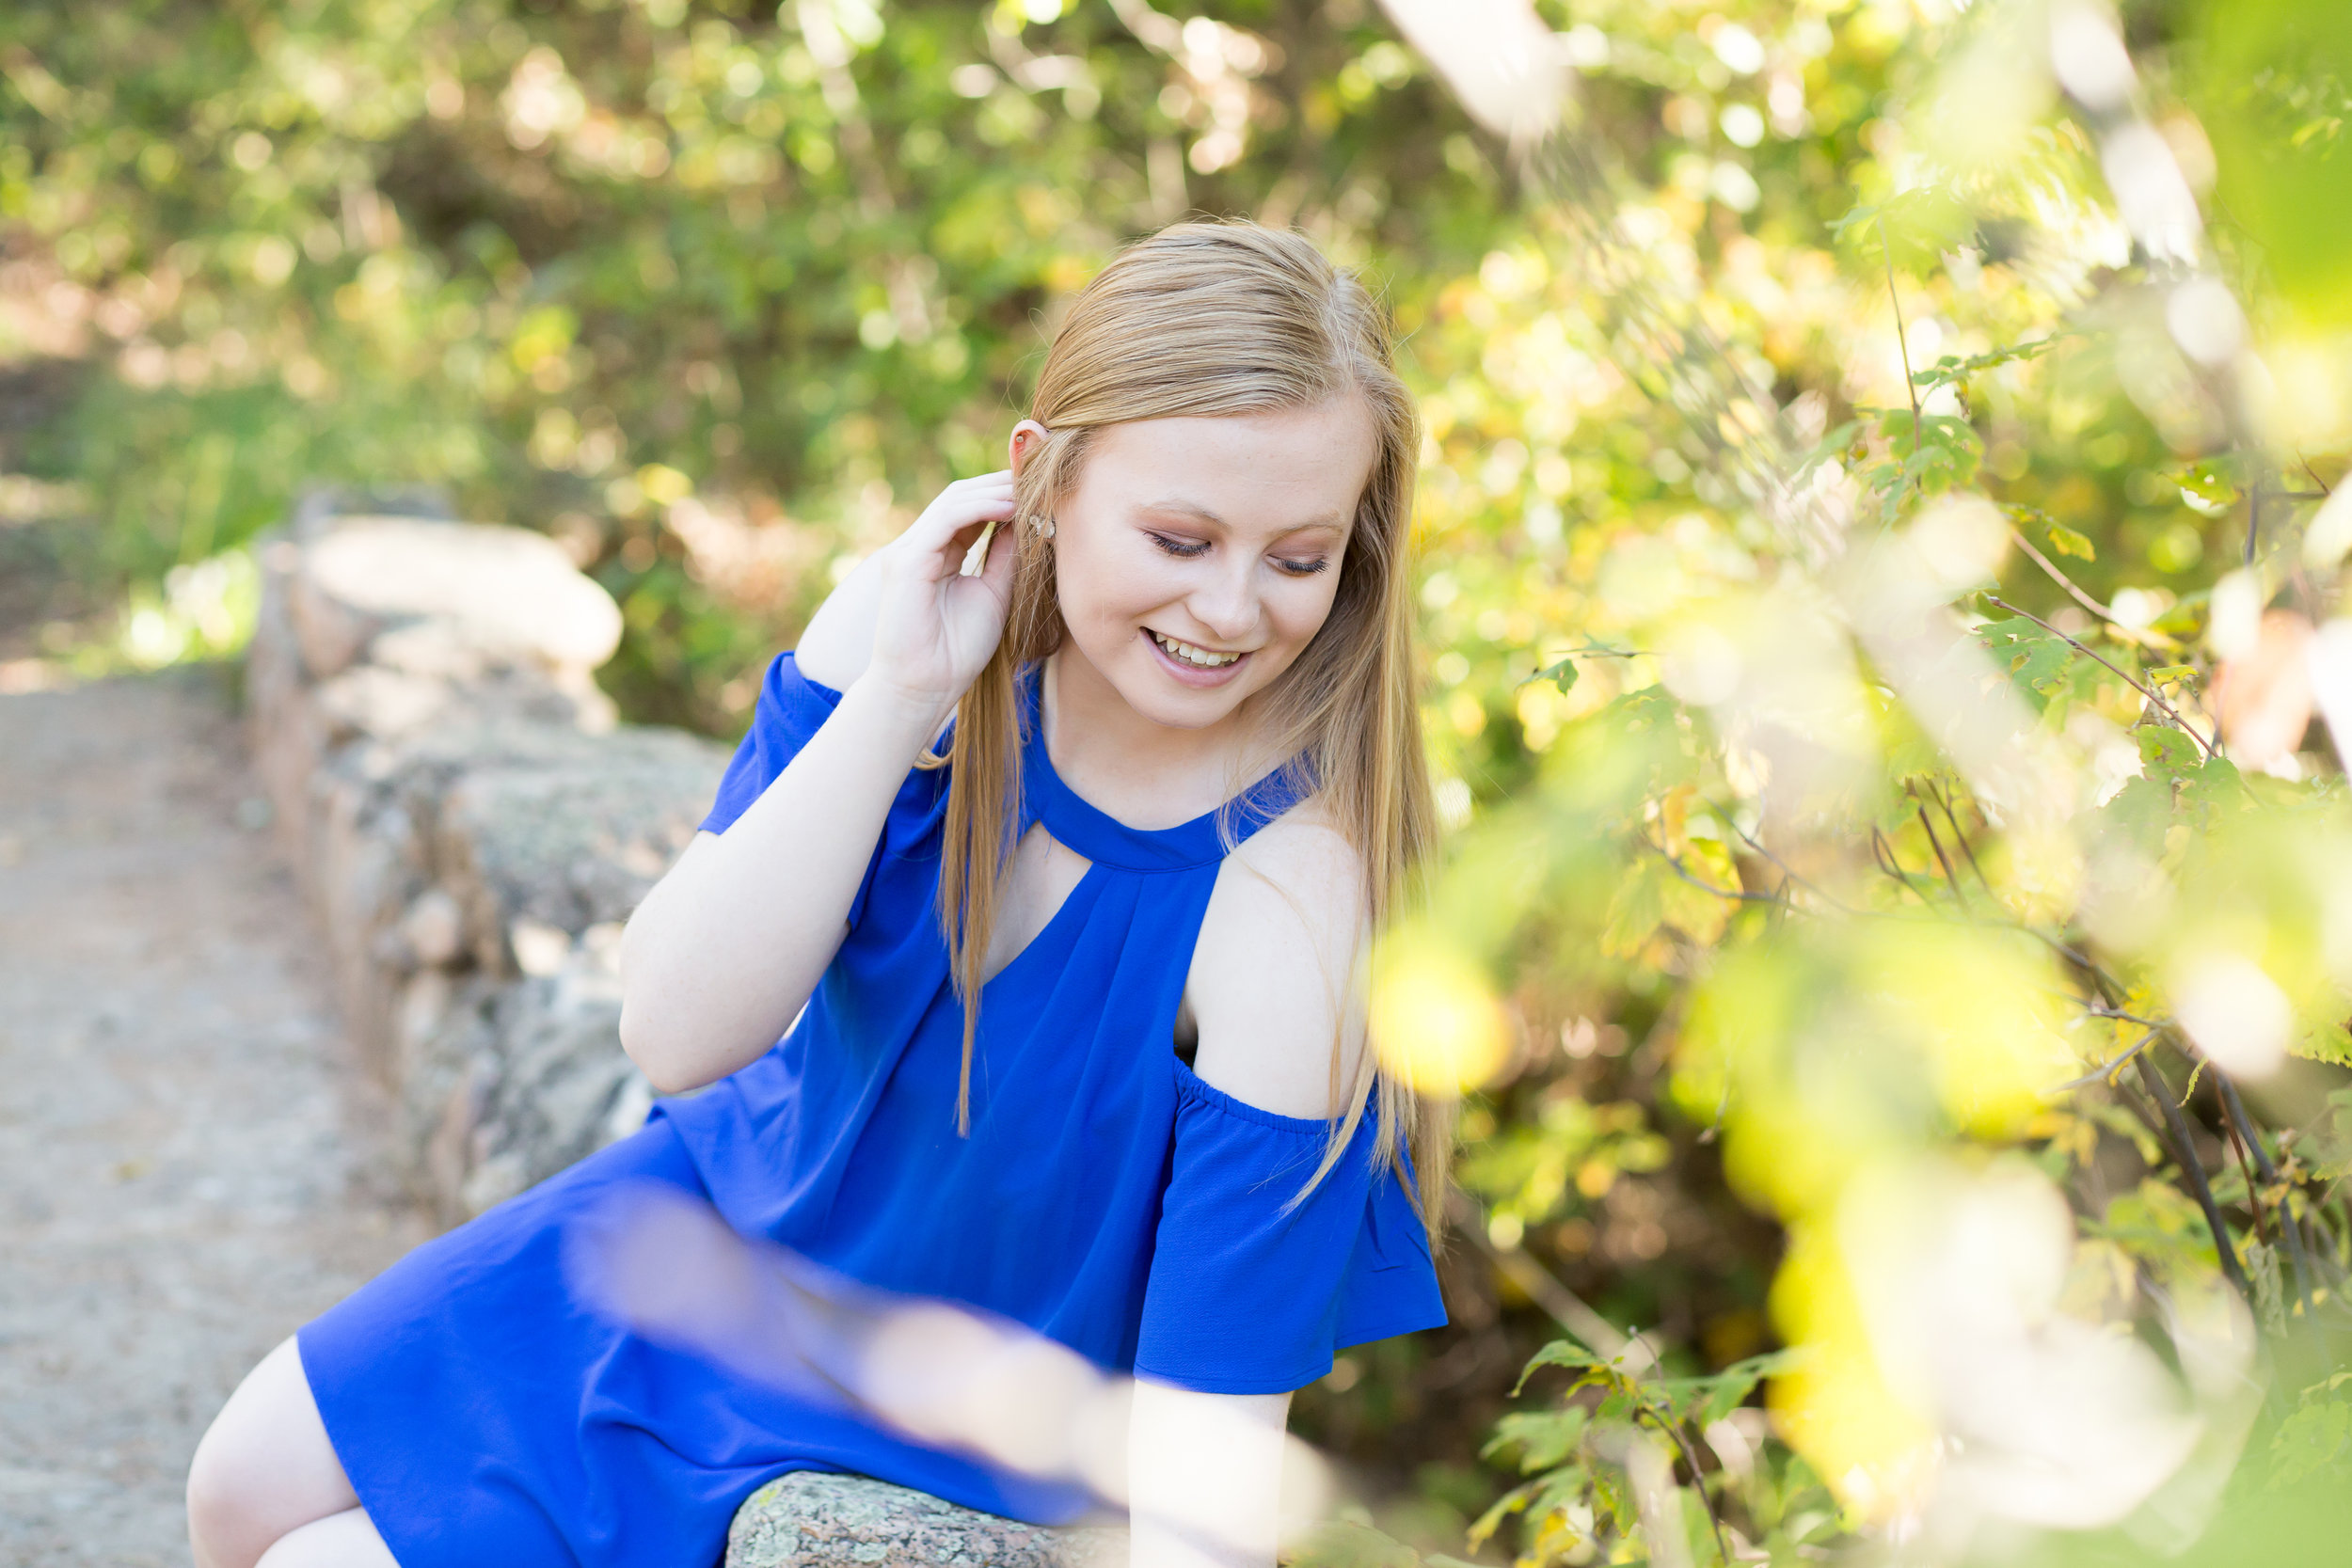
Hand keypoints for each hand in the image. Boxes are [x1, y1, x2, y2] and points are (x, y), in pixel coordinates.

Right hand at [863, 471, 1019, 715]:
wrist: (923, 688)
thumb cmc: (957, 651)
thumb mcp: (994, 593)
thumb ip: (1005, 557)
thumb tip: (1026, 521)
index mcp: (936, 555)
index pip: (969, 509)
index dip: (1003, 495)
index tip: (1040, 489)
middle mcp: (919, 547)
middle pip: (960, 496)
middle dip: (1001, 484)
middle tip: (1039, 476)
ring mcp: (908, 551)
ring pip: (953, 501)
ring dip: (995, 492)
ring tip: (1030, 489)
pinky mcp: (906, 561)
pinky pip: (946, 520)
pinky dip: (980, 508)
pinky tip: (1011, 507)